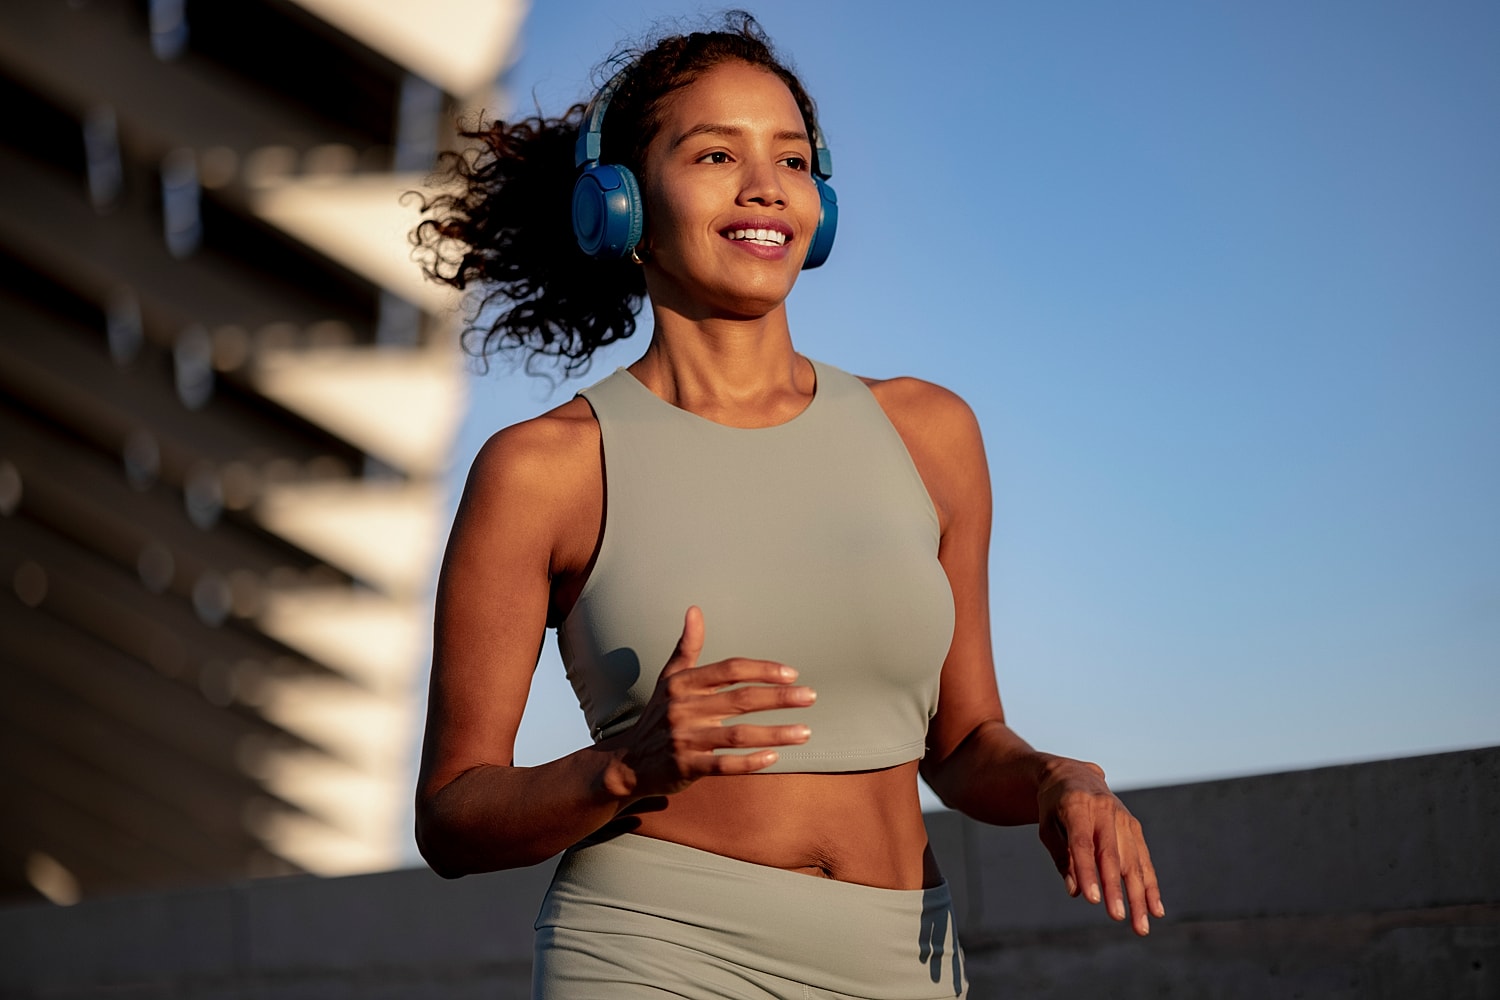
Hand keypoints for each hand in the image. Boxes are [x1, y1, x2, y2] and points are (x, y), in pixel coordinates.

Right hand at [604, 606, 815, 798]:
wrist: (627, 762)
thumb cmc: (658, 715)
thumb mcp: (668, 678)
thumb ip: (686, 646)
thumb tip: (695, 609)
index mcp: (683, 684)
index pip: (729, 669)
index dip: (762, 669)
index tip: (792, 673)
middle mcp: (684, 708)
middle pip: (740, 700)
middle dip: (779, 698)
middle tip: (810, 696)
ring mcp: (684, 739)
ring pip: (737, 735)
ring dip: (775, 734)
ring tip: (805, 732)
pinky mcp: (685, 767)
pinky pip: (723, 765)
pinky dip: (749, 762)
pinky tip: (774, 759)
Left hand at [1036, 757, 1164, 935]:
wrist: (1074, 775)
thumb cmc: (1053, 804)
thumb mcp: (1047, 825)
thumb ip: (1061, 856)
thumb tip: (1075, 891)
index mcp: (1076, 805)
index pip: (1082, 844)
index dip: (1088, 872)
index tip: (1093, 900)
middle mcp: (1104, 809)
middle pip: (1111, 855)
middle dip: (1115, 889)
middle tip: (1117, 918)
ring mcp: (1123, 817)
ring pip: (1132, 860)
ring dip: (1138, 895)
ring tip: (1140, 926)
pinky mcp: (1134, 826)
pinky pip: (1143, 858)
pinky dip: (1150, 885)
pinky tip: (1155, 909)